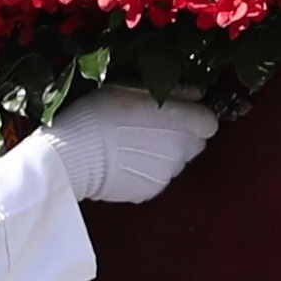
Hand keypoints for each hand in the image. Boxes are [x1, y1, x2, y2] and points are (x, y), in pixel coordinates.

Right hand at [35, 89, 218, 204]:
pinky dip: (148, 170)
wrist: (72, 156)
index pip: (209, 121)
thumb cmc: (98, 115)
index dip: (194, 116)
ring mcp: (167, 174)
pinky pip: (158, 178)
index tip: (177, 113)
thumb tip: (196, 94)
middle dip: (181, 135)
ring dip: (163, 153)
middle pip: (195, 143)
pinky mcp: (150, 191)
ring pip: (176, 162)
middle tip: (152, 127)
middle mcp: (180, 150)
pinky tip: (125, 162)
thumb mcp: (133, 89)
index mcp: (181, 121)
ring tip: (133, 145)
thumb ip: (173, 91)